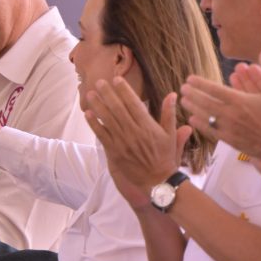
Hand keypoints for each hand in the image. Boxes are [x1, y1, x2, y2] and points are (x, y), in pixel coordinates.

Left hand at [85, 78, 188, 210]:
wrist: (157, 181)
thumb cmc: (165, 157)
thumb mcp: (170, 135)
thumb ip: (169, 114)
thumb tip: (172, 94)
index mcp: (148, 126)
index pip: (133, 104)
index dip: (124, 90)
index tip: (116, 79)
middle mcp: (134, 132)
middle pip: (117, 109)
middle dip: (107, 94)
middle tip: (99, 82)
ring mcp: (123, 142)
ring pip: (107, 120)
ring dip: (97, 106)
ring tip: (90, 94)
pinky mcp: (115, 152)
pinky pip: (102, 136)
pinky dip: (94, 124)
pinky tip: (88, 114)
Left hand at [180, 50, 260, 173]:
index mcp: (240, 101)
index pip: (214, 89)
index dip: (200, 83)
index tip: (190, 79)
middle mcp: (231, 114)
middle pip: (205, 102)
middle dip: (192, 94)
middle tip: (182, 89)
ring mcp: (228, 128)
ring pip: (204, 116)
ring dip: (192, 107)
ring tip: (183, 101)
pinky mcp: (229, 140)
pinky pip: (210, 131)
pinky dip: (200, 124)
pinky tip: (193, 119)